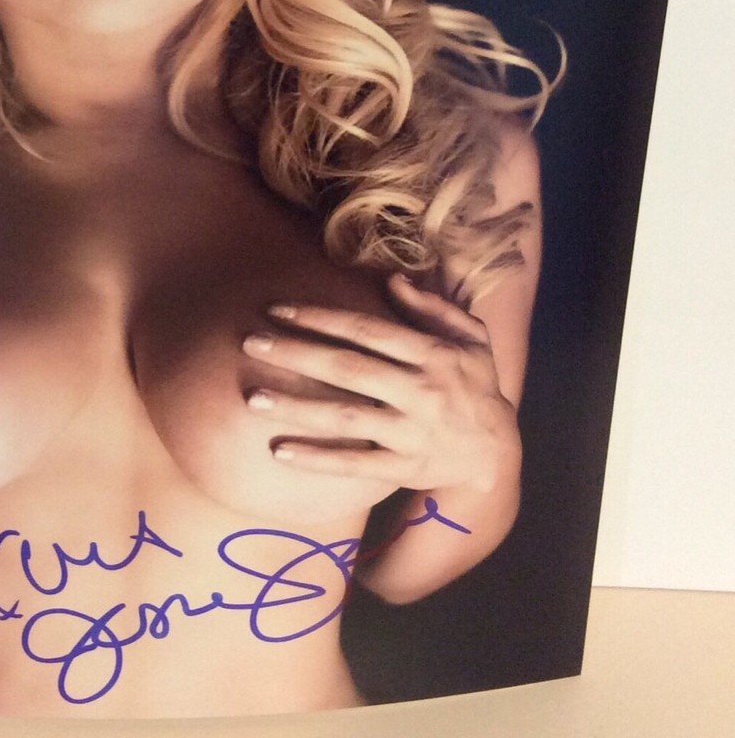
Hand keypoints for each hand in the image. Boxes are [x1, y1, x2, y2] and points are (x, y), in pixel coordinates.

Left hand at [241, 273, 520, 495]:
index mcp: (432, 353)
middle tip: (249, 343)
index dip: (320, 317)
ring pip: (346, 418)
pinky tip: (279, 450)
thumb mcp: (472, 338)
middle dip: (296, 354)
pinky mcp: (404, 468)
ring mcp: (411, 432)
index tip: (277, 309)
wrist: (496, 454)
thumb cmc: (474, 384)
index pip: (366, 329)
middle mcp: (421, 391)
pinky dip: (317, 459)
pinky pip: (355, 464)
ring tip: (252, 399)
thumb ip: (433, 306)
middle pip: (348, 369)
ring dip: (297, 408)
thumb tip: (392, 279)